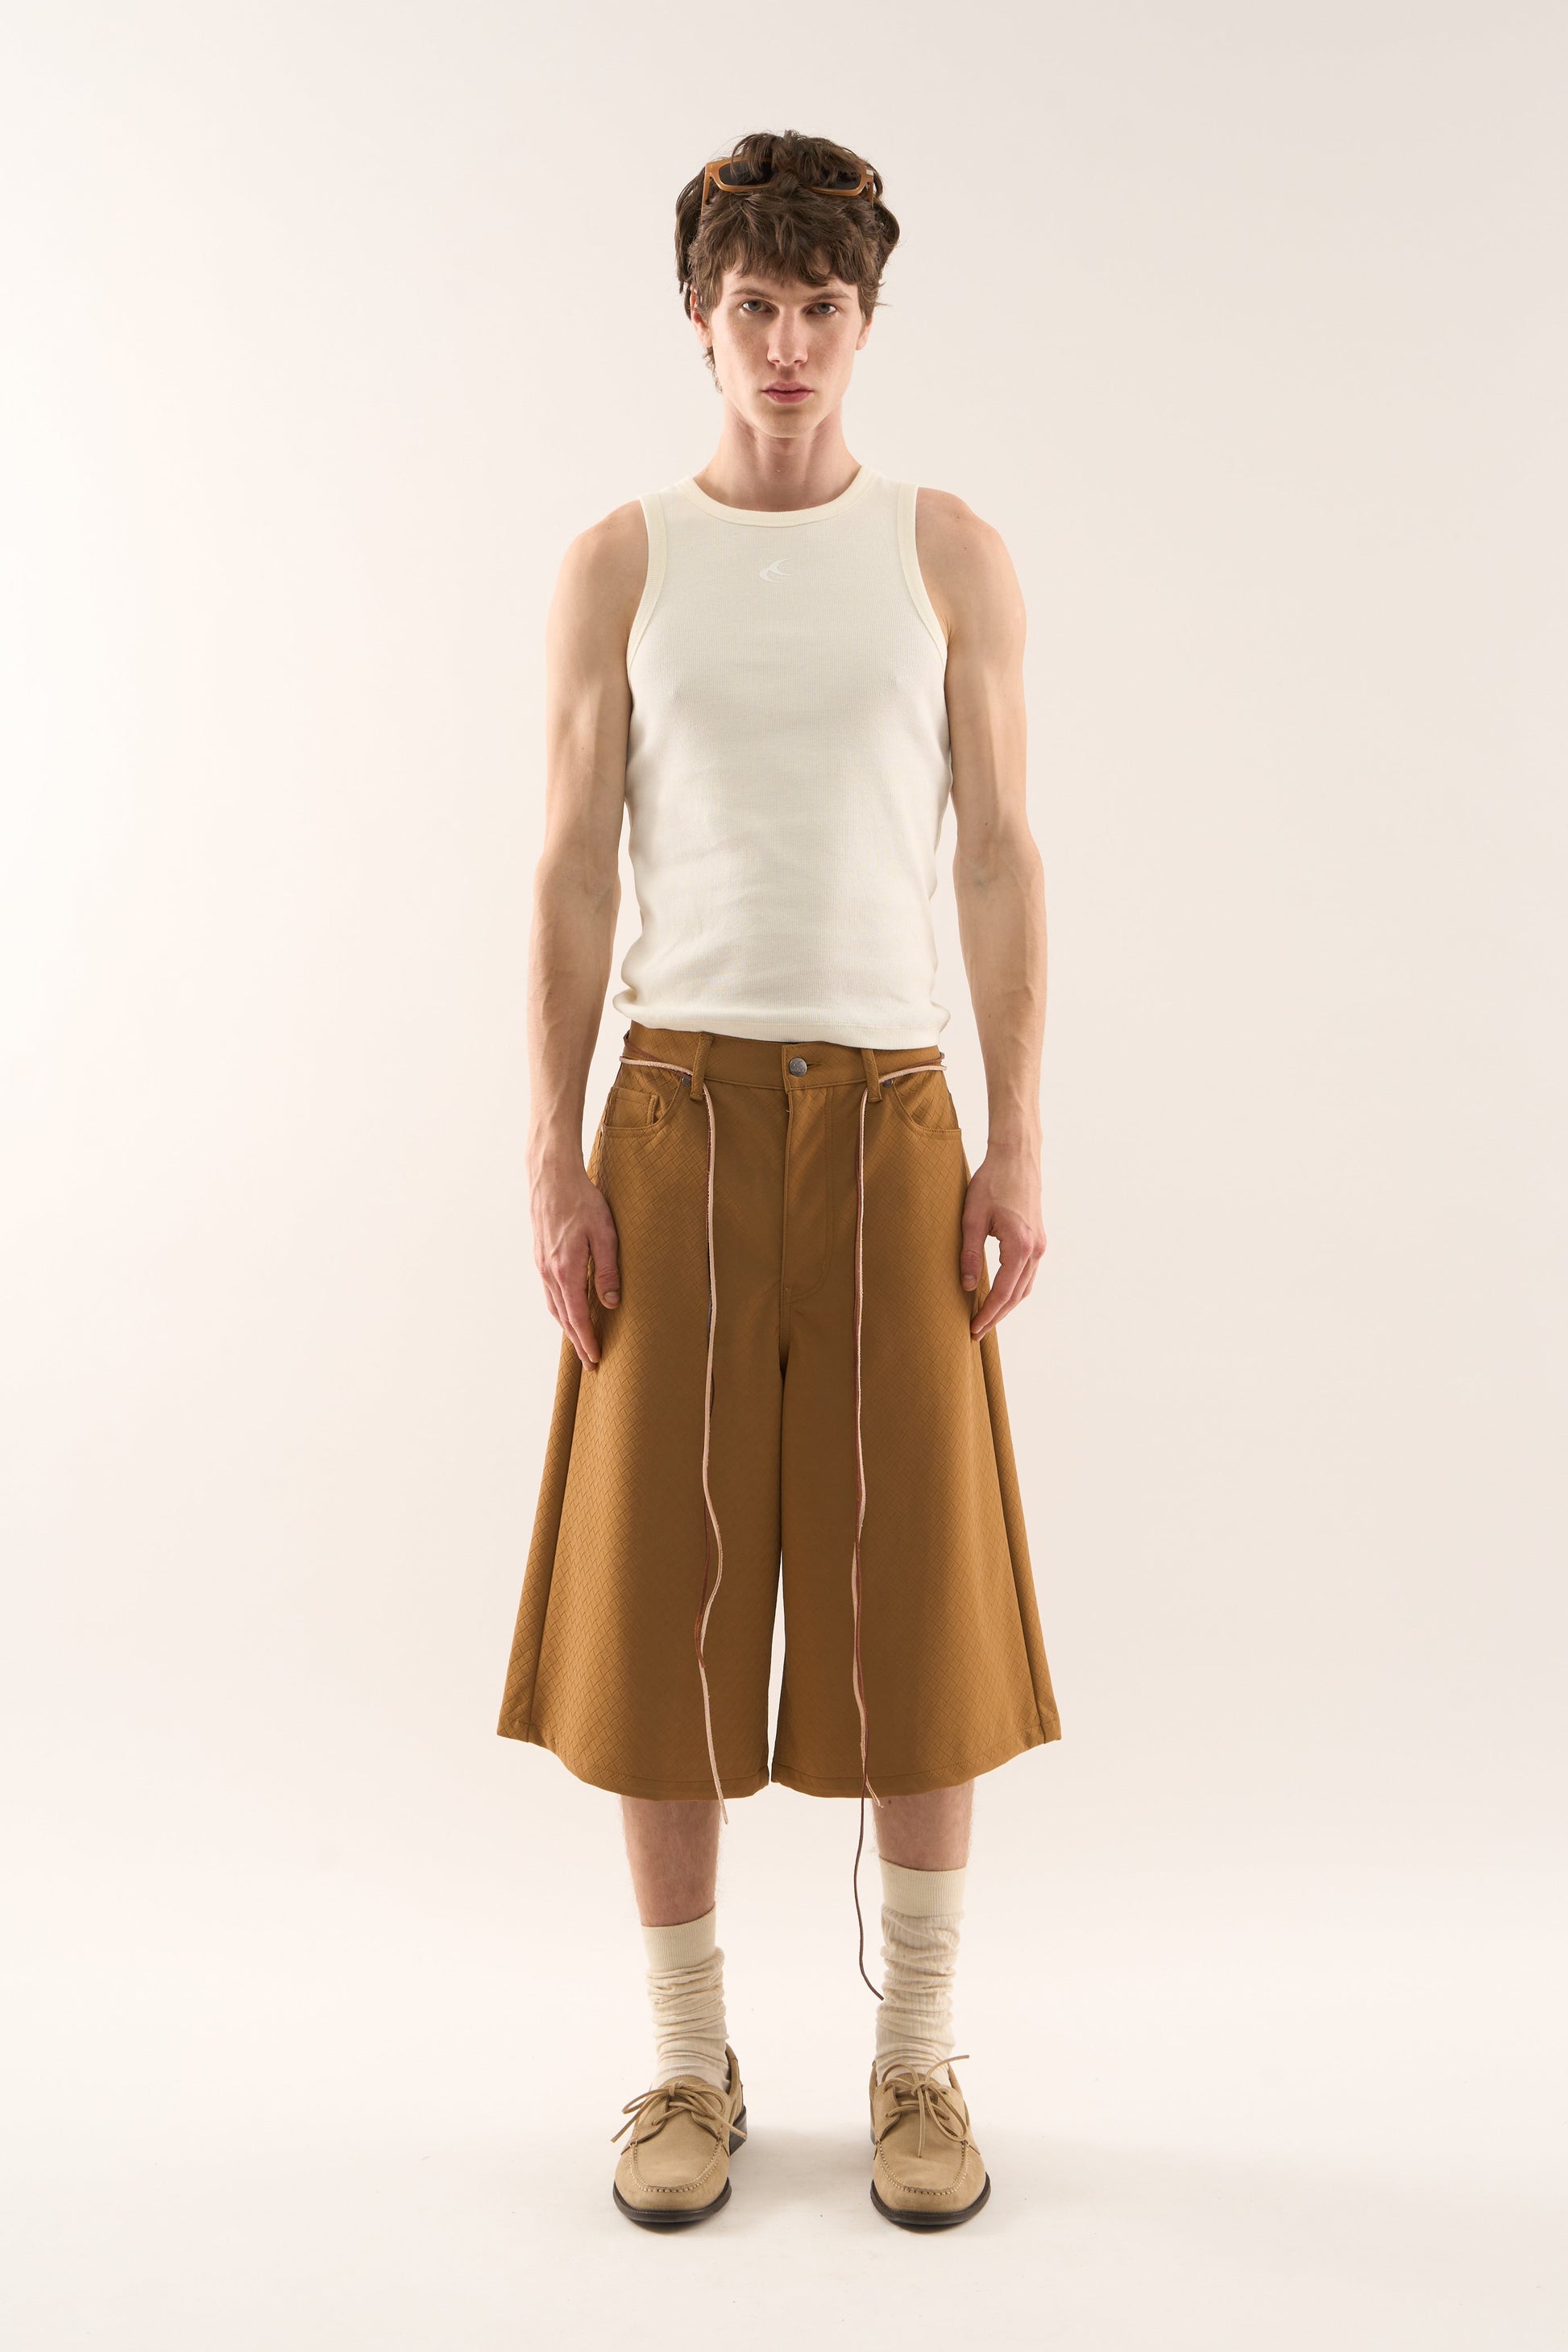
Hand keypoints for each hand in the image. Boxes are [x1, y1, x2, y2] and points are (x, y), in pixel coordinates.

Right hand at [531, 1155, 620, 1369]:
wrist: (551, 1176)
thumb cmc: (581, 1201)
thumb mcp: (604, 1234)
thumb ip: (607, 1270)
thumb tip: (611, 1303)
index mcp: (565, 1270)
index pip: (576, 1316)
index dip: (586, 1340)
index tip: (595, 1359)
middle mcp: (549, 1272)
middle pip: (562, 1317)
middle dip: (577, 1341)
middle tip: (591, 1362)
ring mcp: (542, 1264)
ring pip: (554, 1305)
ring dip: (567, 1326)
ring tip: (582, 1341)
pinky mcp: (541, 1256)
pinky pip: (550, 1291)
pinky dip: (561, 1308)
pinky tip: (570, 1309)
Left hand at [960, 1146, 1045, 1340]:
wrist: (1017, 1158)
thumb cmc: (992, 1183)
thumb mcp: (972, 1218)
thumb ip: (969, 1253)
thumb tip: (967, 1286)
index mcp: (1020, 1246)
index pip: (1003, 1292)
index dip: (987, 1314)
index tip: (973, 1329)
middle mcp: (1036, 1250)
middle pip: (1017, 1295)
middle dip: (997, 1316)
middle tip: (976, 1332)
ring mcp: (1040, 1245)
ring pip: (1025, 1287)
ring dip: (1007, 1305)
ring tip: (986, 1318)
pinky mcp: (1038, 1239)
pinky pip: (1028, 1274)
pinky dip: (1015, 1289)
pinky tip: (999, 1294)